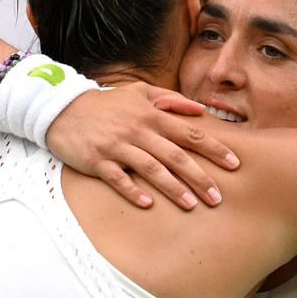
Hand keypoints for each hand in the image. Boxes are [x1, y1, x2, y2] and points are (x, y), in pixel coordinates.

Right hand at [44, 85, 239, 210]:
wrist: (62, 109)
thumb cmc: (106, 104)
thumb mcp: (138, 92)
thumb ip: (170, 100)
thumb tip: (200, 110)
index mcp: (151, 115)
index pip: (189, 133)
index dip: (213, 148)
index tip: (234, 163)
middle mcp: (138, 130)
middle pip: (175, 155)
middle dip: (200, 177)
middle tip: (218, 197)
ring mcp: (117, 146)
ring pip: (151, 168)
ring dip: (173, 188)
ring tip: (192, 205)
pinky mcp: (98, 160)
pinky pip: (118, 178)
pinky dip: (133, 190)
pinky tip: (148, 204)